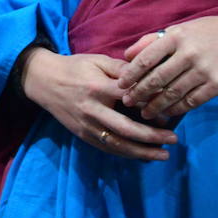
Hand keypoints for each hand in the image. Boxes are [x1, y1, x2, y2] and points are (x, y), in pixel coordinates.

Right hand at [21, 47, 177, 160]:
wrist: (44, 81)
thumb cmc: (75, 67)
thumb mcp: (98, 61)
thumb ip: (123, 69)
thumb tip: (149, 77)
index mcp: (98, 87)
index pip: (130, 99)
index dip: (152, 106)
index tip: (171, 111)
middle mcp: (92, 109)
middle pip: (126, 128)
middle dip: (152, 137)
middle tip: (174, 139)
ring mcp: (86, 125)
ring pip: (117, 144)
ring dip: (142, 152)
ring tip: (163, 155)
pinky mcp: (82, 135)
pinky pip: (107, 148)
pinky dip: (126, 153)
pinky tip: (142, 156)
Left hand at [118, 15, 217, 120]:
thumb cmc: (207, 33)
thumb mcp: (180, 29)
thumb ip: (152, 41)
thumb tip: (127, 55)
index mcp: (176, 37)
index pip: (146, 59)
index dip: (130, 75)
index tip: (120, 85)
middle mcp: (189, 53)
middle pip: (157, 79)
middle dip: (139, 93)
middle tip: (127, 102)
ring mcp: (203, 70)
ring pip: (172, 94)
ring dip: (155, 106)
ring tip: (144, 112)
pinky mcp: (216, 85)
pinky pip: (191, 102)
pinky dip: (176, 109)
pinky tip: (167, 112)